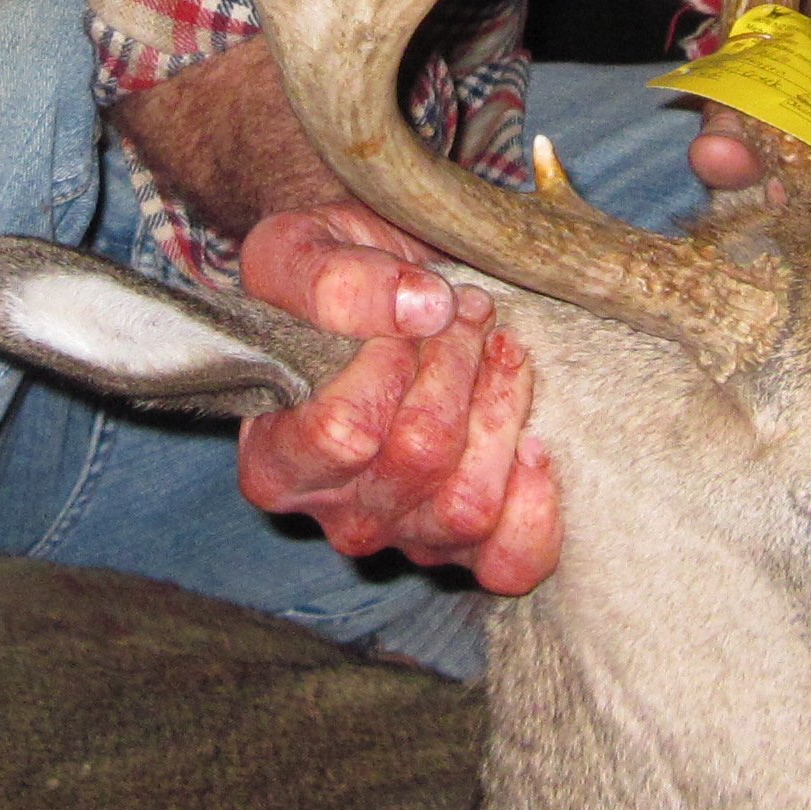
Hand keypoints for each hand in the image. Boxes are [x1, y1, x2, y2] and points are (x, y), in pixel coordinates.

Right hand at [232, 204, 559, 594]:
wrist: (383, 293)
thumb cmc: (330, 277)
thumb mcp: (298, 248)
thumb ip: (331, 279)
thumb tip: (418, 309)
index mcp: (276, 461)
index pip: (343, 432)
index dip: (392, 359)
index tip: (413, 302)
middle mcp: (338, 515)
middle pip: (417, 459)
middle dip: (456, 366)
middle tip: (467, 309)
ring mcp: (408, 538)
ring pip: (467, 505)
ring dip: (500, 411)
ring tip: (502, 349)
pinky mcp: (472, 548)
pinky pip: (511, 561)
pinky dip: (534, 506)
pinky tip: (534, 443)